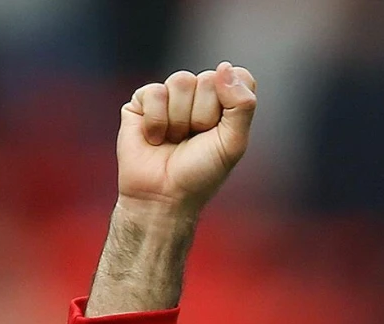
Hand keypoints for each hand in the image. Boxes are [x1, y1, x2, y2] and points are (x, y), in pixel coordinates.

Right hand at [117, 62, 256, 216]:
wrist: (163, 196)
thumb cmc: (201, 173)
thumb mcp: (233, 143)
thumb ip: (241, 105)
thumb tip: (224, 67)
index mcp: (226, 104)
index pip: (238, 76)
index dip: (231, 100)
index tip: (221, 128)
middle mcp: (199, 96)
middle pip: (209, 79)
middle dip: (204, 115)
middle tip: (195, 139)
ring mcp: (170, 96)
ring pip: (181, 81)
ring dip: (180, 120)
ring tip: (175, 139)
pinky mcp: (142, 101)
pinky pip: (155, 92)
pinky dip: (157, 121)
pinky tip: (155, 138)